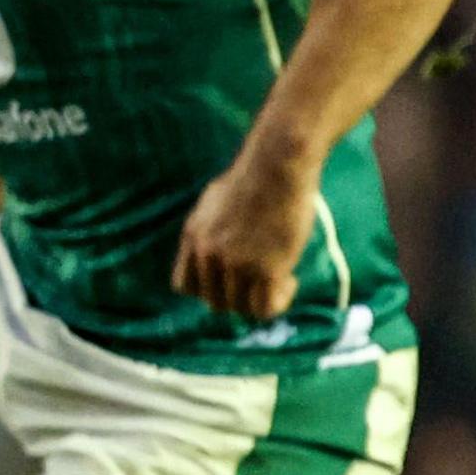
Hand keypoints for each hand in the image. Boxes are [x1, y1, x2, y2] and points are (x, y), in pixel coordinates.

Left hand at [174, 155, 318, 320]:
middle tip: (262, 280)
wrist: (279, 165)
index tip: (232, 279)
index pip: (185, 287)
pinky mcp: (265, 269)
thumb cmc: (256, 176)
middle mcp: (209, 254)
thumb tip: (214, 251)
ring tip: (281, 278)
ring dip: (263, 298)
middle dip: (240, 296)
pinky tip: (290, 280)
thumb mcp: (215, 201)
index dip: (209, 289)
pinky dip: (278, 302)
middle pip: (216, 302)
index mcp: (194, 237)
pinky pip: (265, 309)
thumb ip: (209, 230)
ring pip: (242, 309)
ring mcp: (236, 264)